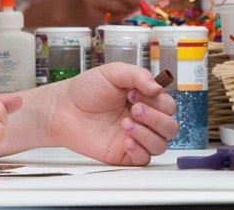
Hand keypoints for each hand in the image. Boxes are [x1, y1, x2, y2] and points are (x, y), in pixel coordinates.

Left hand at [45, 63, 177, 165]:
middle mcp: (143, 120)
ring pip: (161, 145)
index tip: (134, 93)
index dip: (157, 101)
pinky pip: (144, 160)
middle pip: (170, 127)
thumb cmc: (86, 89)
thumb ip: (138, 75)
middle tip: (134, 109)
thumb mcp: (113, 72)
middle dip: (155, 118)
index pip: (168, 105)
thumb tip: (158, 88)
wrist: (63, 109)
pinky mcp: (124, 154)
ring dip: (147, 134)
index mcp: (144, 99)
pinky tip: (126, 140)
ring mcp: (135, 138)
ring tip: (124, 123)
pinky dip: (139, 150)